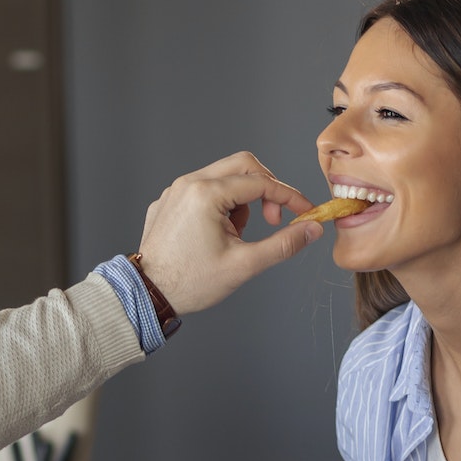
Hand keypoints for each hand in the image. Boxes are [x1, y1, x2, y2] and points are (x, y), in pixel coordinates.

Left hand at [134, 151, 319, 315]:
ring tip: (234, 237)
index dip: (289, 197)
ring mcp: (175, 191)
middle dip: (265, 190)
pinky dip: (219, 206)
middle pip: (242, 166)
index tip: (304, 212)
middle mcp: (188, 184)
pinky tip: (215, 236)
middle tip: (272, 219)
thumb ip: (284, 244)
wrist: (148, 295)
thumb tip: (312, 229)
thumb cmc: (189, 283)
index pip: (261, 182)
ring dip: (240, 202)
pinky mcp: (167, 202)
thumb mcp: (244, 264)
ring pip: (223, 178)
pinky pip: (202, 190)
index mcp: (206, 194)